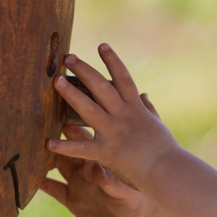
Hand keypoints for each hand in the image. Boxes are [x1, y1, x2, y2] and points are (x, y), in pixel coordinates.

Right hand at [39, 126, 157, 216]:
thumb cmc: (137, 198)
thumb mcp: (123, 192)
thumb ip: (110, 182)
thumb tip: (99, 170)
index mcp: (101, 157)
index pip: (84, 139)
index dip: (71, 129)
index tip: (60, 117)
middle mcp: (86, 167)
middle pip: (66, 149)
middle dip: (54, 139)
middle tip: (37, 127)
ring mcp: (78, 183)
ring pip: (57, 166)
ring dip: (44, 160)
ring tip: (28, 151)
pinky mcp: (73, 201)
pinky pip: (54, 190)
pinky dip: (42, 185)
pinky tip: (29, 180)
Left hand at [48, 45, 179, 189]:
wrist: (167, 170)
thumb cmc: (163, 149)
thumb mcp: (156, 123)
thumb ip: (147, 108)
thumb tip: (144, 93)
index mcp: (135, 108)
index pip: (123, 78)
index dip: (112, 61)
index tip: (102, 45)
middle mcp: (123, 115)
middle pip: (101, 87)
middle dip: (84, 70)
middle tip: (68, 58)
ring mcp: (114, 132)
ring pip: (89, 109)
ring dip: (71, 94)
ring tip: (56, 81)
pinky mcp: (107, 152)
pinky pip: (83, 148)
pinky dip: (66, 147)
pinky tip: (49, 143)